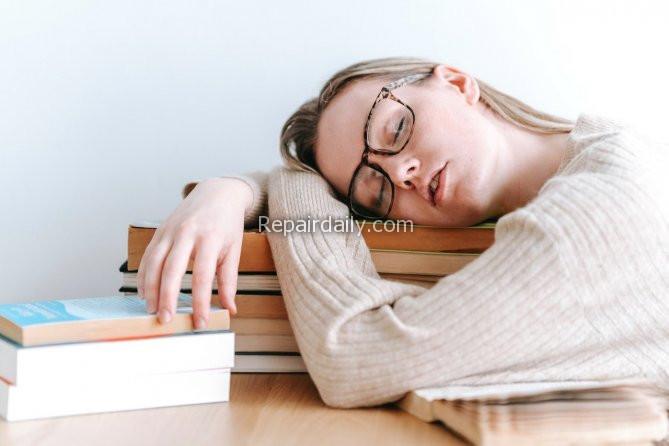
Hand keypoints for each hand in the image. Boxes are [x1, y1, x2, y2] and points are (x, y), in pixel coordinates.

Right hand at [137, 178, 252, 327]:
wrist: (217, 193)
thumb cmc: (227, 224)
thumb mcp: (234, 250)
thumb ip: (229, 280)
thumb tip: (230, 308)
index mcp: (210, 238)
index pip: (202, 276)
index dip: (200, 301)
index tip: (200, 322)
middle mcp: (187, 233)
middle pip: (172, 269)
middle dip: (167, 297)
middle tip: (165, 320)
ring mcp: (170, 230)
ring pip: (154, 263)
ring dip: (150, 289)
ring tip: (152, 310)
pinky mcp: (160, 230)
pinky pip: (147, 256)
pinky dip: (143, 275)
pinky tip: (144, 292)